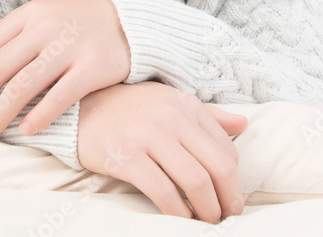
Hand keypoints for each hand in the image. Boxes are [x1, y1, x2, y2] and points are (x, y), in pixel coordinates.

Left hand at [0, 0, 129, 138]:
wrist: (130, 23)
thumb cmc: (77, 24)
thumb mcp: (40, 18)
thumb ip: (6, 32)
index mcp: (28, 15)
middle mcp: (45, 28)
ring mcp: (69, 47)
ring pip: (23, 85)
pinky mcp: (92, 67)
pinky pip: (59, 97)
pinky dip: (39, 116)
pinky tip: (26, 131)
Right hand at [78, 82, 247, 222]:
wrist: (79, 106)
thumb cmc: (128, 108)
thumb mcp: (168, 101)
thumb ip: (207, 115)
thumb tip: (243, 124)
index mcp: (186, 105)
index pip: (227, 150)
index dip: (234, 181)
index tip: (231, 198)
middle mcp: (171, 117)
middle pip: (218, 168)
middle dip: (229, 200)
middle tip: (227, 217)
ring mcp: (148, 136)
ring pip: (195, 182)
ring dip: (207, 210)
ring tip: (206, 221)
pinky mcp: (127, 156)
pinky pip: (164, 192)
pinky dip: (178, 213)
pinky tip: (181, 219)